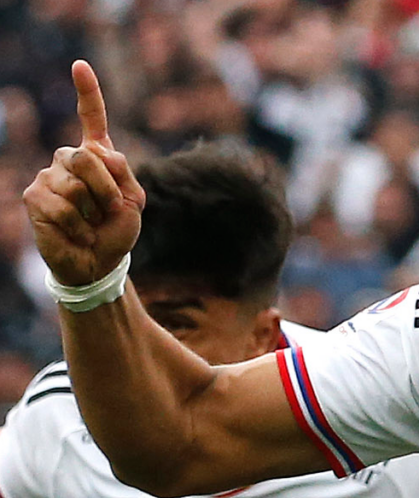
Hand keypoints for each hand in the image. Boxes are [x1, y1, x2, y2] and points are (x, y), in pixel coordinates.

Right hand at [23, 59, 143, 285]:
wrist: (101, 261)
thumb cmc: (117, 230)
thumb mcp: (134, 200)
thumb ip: (122, 171)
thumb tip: (95, 150)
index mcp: (97, 157)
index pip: (92, 119)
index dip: (87, 92)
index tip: (79, 65)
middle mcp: (69, 161)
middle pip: (87, 156)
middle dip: (107, 188)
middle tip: (110, 211)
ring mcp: (49, 177)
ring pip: (75, 183)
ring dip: (94, 209)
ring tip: (92, 223)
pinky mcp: (35, 197)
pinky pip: (61, 204)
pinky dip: (78, 224)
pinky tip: (79, 233)